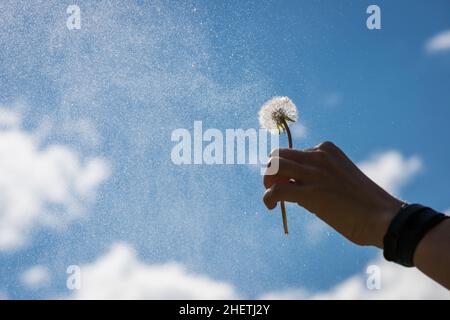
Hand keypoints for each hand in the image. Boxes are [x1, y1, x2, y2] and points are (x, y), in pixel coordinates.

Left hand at [263, 141, 402, 247]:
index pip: (294, 152)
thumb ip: (319, 176)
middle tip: (273, 187)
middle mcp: (319, 155)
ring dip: (267, 180)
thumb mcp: (340, 178)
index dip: (285, 168)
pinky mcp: (310, 192)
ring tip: (271, 197)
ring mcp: (314, 172)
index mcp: (327, 150)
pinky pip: (276, 189)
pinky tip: (272, 207)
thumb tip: (294, 186)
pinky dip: (267, 197)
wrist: (384, 218)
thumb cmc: (365, 204)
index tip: (287, 182)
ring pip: (274, 166)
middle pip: (278, 154)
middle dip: (271, 170)